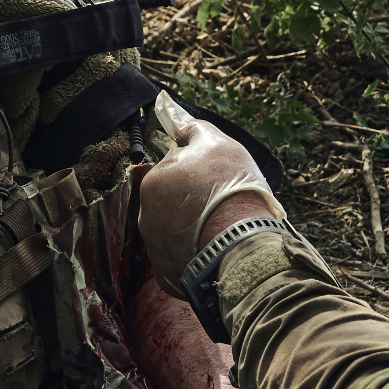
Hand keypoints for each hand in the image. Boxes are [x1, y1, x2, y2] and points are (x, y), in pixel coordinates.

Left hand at [139, 92, 285, 295]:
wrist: (242, 244)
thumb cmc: (230, 189)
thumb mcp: (216, 145)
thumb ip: (192, 128)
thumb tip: (172, 112)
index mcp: (153, 181)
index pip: (174, 169)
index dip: (200, 172)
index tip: (218, 180)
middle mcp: (146, 216)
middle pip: (172, 203)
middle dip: (192, 201)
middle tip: (222, 204)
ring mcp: (155, 249)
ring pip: (176, 232)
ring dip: (193, 229)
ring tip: (222, 230)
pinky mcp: (168, 276)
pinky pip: (182, 261)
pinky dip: (196, 256)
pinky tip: (216, 251)